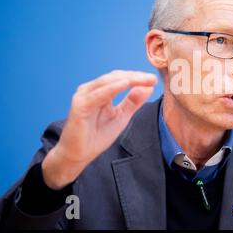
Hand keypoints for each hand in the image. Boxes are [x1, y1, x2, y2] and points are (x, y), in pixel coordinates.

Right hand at [42, 70, 157, 189]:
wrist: (78, 155)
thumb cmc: (97, 136)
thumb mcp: (122, 117)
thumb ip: (133, 102)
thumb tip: (148, 88)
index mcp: (100, 92)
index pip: (120, 78)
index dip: (137, 77)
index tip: (154, 79)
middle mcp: (91, 90)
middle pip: (116, 77)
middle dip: (135, 76)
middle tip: (152, 78)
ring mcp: (84, 96)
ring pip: (108, 82)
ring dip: (128, 79)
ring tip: (144, 79)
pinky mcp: (80, 105)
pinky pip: (99, 94)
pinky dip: (114, 87)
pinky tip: (127, 84)